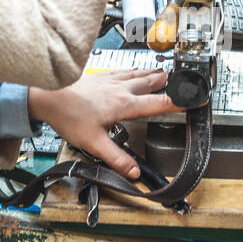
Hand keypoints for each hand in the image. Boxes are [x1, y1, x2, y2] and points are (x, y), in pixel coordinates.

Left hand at [28, 69, 179, 178]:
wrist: (48, 95)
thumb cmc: (68, 116)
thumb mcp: (93, 143)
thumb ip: (116, 158)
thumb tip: (133, 172)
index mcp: (124, 105)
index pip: (158, 104)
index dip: (179, 103)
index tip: (195, 100)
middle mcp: (121, 90)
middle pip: (151, 84)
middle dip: (169, 82)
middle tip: (184, 79)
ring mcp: (110, 81)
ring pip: (139, 74)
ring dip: (154, 74)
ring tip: (165, 71)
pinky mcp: (100, 76)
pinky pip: (123, 70)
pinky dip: (134, 69)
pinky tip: (134, 69)